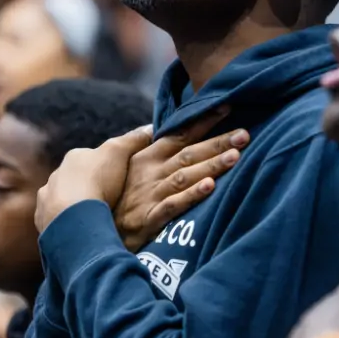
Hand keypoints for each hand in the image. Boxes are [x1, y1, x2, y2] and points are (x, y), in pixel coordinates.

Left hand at [34, 125, 152, 232]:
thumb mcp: (119, 152)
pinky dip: (67, 220)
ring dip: (76, 204)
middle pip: (77, 178)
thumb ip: (132, 139)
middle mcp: (56, 174)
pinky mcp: (44, 219)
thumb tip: (150, 127)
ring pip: (64, 198)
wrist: (74, 218)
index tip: (120, 175)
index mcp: (74, 157)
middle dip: (89, 185)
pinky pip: (57, 218)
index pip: (92, 157)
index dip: (107, 165)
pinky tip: (80, 227)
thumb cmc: (98, 180)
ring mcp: (47, 198)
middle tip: (108, 198)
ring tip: (93, 215)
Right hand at [114, 109, 247, 249]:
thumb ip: (141, 147)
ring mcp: (151, 195)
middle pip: (190, 154)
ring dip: (211, 165)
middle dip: (218, 143)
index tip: (227, 107)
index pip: (180, 135)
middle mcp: (152, 173)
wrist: (93, 230)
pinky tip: (210, 187)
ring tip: (235, 156)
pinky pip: (174, 205)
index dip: (203, 121)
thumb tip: (154, 127)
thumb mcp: (127, 169)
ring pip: (186, 176)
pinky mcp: (150, 218)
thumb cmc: (117, 199)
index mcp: (148, 158)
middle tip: (245, 134)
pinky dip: (192, 195)